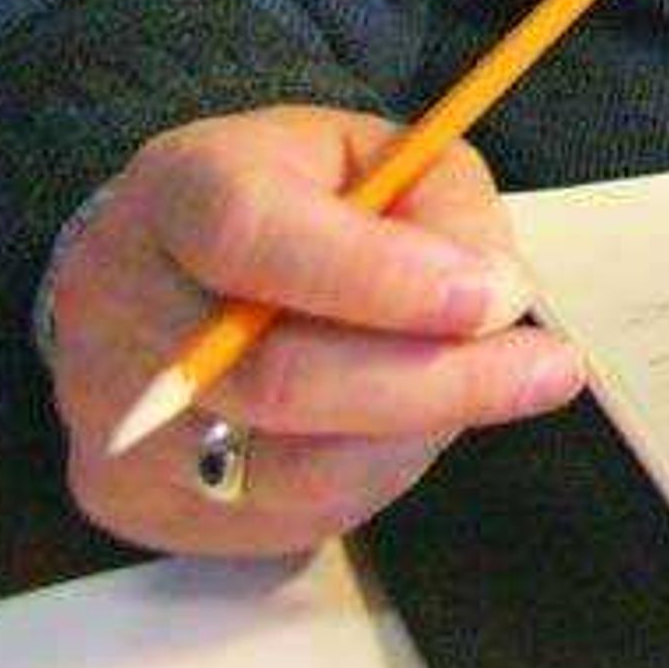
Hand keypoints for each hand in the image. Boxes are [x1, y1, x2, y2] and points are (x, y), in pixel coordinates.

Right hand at [46, 104, 585, 556]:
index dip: (381, 276)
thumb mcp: (376, 153)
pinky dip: (378, 472)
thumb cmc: (294, 202)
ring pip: (293, 466)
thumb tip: (493, 294)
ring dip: (420, 432)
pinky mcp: (140, 504)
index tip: (493, 296)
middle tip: (548, 368)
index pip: (255, 237)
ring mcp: (120, 421)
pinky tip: (412, 424)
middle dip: (436, 379)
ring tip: (492, 387)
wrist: (162, 270)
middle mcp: (122, 309)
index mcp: (178, 191)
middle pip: (278, 377)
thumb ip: (440, 204)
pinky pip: (287, 514)